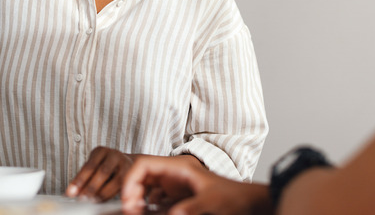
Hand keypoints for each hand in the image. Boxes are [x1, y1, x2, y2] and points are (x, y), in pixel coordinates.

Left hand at [66, 146, 135, 201]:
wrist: (125, 163)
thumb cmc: (104, 166)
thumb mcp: (93, 167)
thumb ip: (83, 177)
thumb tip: (71, 192)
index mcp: (101, 151)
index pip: (89, 166)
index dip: (80, 180)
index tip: (71, 192)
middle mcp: (114, 154)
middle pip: (103, 172)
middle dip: (92, 187)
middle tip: (82, 198)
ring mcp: (125, 164)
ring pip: (116, 180)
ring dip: (103, 193)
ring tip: (93, 201)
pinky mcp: (132, 175)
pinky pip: (123, 186)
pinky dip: (112, 195)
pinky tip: (104, 200)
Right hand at [121, 156, 272, 214]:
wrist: (248, 200)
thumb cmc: (233, 195)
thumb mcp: (211, 201)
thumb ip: (191, 208)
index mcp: (179, 167)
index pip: (144, 164)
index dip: (130, 179)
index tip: (127, 199)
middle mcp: (173, 173)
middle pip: (141, 176)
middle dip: (131, 192)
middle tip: (131, 211)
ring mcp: (174, 184)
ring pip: (146, 188)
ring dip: (138, 200)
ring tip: (136, 213)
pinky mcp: (177, 196)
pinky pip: (155, 199)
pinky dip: (148, 207)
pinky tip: (147, 214)